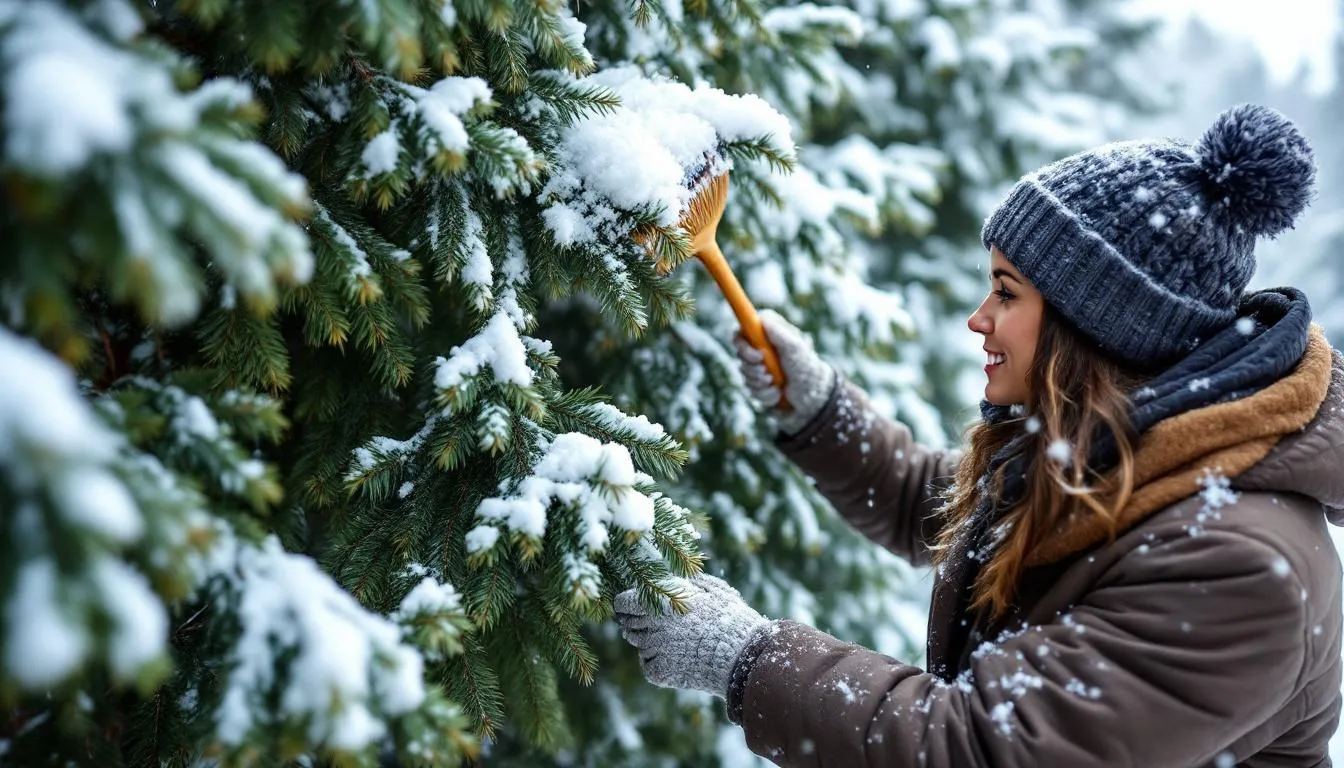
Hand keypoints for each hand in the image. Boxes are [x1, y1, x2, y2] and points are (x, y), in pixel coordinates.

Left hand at [614, 574, 769, 697]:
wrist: (743, 654)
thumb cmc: (730, 617)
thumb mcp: (711, 589)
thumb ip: (687, 582)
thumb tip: (674, 577)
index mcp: (658, 602)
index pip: (622, 602)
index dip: (627, 604)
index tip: (635, 607)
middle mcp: (651, 625)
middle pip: (628, 625)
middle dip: (640, 624)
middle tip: (661, 626)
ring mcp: (654, 650)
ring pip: (640, 646)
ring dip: (652, 643)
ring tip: (677, 642)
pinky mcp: (659, 672)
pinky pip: (649, 665)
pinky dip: (659, 663)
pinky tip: (679, 659)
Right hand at [734, 309, 835, 434]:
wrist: (811, 396)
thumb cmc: (806, 367)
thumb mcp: (795, 348)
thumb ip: (778, 333)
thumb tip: (762, 319)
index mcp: (769, 331)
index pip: (742, 329)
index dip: (743, 343)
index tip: (758, 355)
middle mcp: (761, 345)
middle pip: (739, 352)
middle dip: (753, 367)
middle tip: (767, 373)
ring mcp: (757, 364)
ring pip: (744, 372)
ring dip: (760, 382)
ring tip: (777, 385)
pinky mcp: (757, 381)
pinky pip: (750, 388)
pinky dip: (764, 393)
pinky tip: (777, 393)